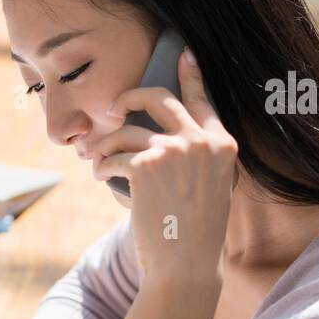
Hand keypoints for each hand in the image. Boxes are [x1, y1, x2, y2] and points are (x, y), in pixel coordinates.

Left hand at [89, 47, 237, 284]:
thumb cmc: (192, 234)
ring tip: (96, 162)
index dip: (191, 75)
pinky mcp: (146, 164)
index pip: (203, 101)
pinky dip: (101, 167)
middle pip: (158, 98)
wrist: (185, 265)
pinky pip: (112, 155)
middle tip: (115, 109)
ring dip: (104, 146)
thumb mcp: (208, 188)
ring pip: (125, 131)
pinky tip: (100, 177)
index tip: (184, 53)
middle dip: (130, 97)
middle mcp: (201, 141)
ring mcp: (174, 150)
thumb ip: (194, 159)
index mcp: (222, 146)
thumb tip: (156, 134)